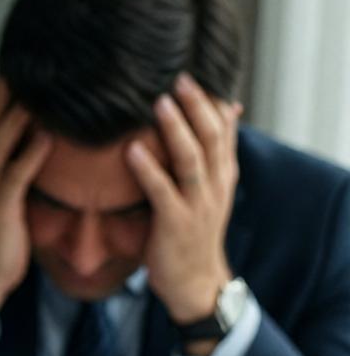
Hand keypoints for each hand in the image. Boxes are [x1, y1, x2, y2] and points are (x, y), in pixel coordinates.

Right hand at [0, 76, 53, 336]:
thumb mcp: (0, 189)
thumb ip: (12, 161)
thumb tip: (38, 135)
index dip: (4, 88)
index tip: (29, 66)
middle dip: (13, 90)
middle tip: (41, 64)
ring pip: (2, 138)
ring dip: (23, 112)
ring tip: (47, 88)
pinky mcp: (1, 205)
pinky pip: (17, 172)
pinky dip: (32, 152)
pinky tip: (50, 135)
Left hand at [127, 74, 240, 331]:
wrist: (194, 283)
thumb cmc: (192, 233)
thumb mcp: (207, 191)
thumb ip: (210, 155)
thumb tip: (223, 112)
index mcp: (221, 176)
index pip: (224, 130)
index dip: (212, 101)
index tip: (197, 72)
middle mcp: (214, 186)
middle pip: (212, 137)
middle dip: (196, 105)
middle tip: (178, 76)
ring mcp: (197, 205)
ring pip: (192, 159)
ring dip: (175, 129)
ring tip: (159, 102)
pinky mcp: (175, 223)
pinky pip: (162, 191)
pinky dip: (148, 169)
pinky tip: (132, 150)